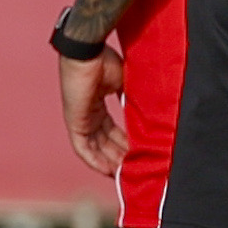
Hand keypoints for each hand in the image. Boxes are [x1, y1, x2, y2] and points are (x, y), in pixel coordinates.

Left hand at [58, 47, 128, 177]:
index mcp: (98, 103)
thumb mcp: (126, 84)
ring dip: (110, 162)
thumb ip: (133, 101)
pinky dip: (95, 161)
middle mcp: (88, 113)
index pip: (112, 131)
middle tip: (137, 169)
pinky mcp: (74, 122)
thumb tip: (152, 113)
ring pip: (95, 148)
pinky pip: (83, 148)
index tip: (140, 154)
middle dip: (121, 157)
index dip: (125, 144)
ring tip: (127, 175)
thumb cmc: (105, 61)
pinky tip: (109, 171)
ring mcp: (80, 118)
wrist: (89, 52)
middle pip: (105, 142)